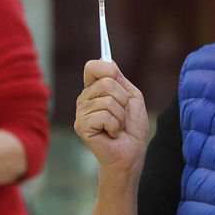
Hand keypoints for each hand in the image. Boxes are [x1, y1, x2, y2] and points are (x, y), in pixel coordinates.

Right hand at [75, 60, 148, 176]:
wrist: (132, 154)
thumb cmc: (133, 128)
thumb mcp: (132, 98)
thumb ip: (120, 79)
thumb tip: (107, 59)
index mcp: (94, 90)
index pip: (93, 67)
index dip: (108, 70)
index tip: (116, 78)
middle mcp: (84, 99)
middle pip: (106, 82)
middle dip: (123, 99)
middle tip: (122, 114)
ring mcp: (81, 112)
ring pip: (107, 100)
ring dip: (120, 116)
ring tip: (117, 127)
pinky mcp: (81, 126)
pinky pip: (104, 115)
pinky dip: (115, 126)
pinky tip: (112, 134)